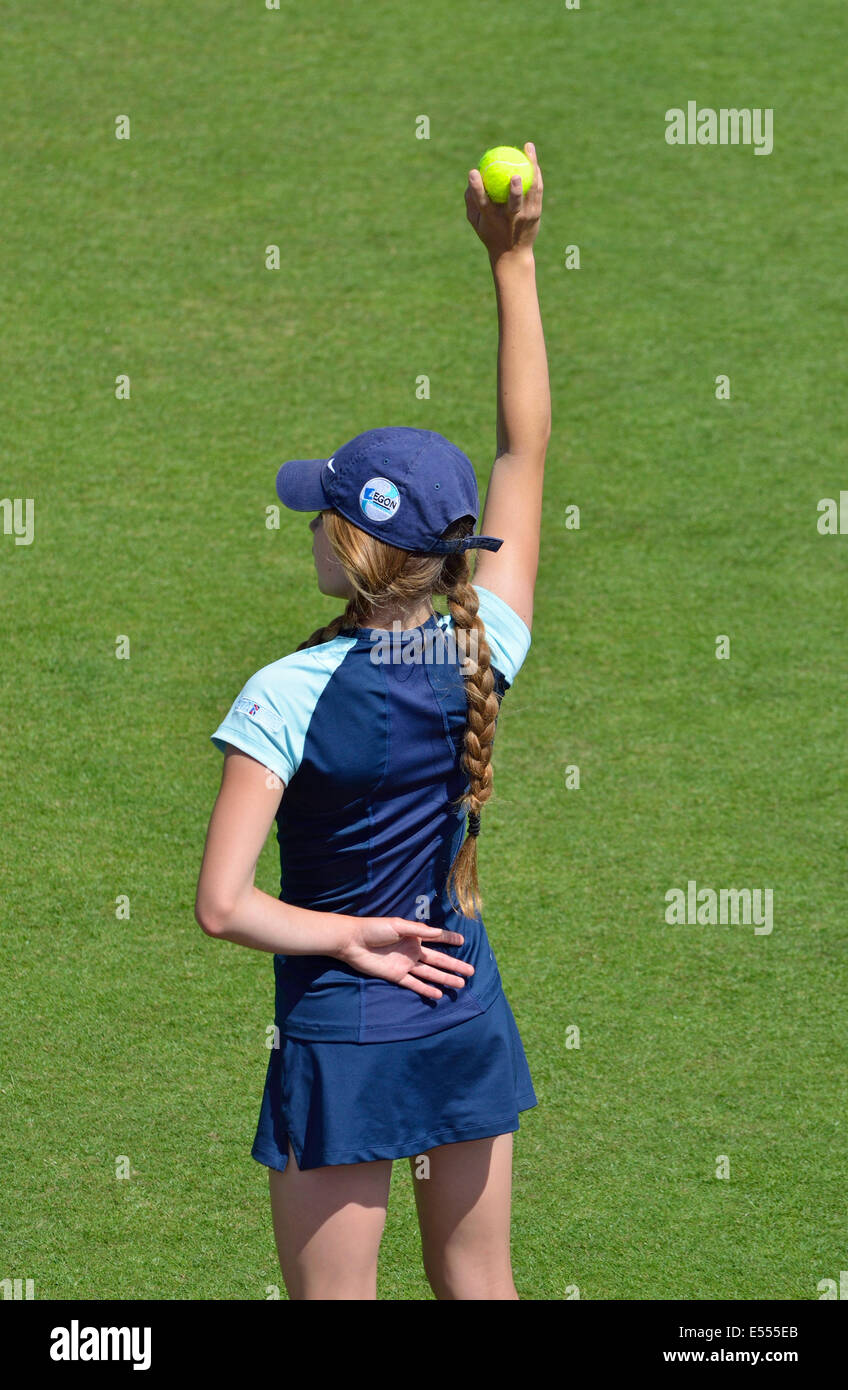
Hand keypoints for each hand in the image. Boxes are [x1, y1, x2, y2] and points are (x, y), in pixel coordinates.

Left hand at [334, 916, 474, 999]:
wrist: (352, 941)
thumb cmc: (374, 928)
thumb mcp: (397, 925)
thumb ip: (418, 930)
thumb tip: (439, 933)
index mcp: (414, 936)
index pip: (436, 938)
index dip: (449, 939)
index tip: (464, 942)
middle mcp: (413, 951)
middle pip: (438, 960)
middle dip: (454, 966)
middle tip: (471, 972)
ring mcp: (405, 964)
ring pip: (430, 973)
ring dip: (445, 979)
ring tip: (460, 985)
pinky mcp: (396, 976)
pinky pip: (414, 984)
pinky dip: (426, 990)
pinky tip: (438, 994)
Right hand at [465, 141, 543, 262]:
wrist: (513, 253)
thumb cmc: (490, 233)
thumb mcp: (476, 222)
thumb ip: (471, 201)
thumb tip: (469, 181)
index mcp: (491, 220)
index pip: (482, 202)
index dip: (477, 188)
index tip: (472, 172)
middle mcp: (509, 219)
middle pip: (513, 203)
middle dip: (515, 191)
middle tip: (514, 174)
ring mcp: (525, 216)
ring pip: (530, 191)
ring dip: (531, 170)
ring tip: (529, 149)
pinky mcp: (536, 213)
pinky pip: (537, 189)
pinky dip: (535, 173)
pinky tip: (533, 158)